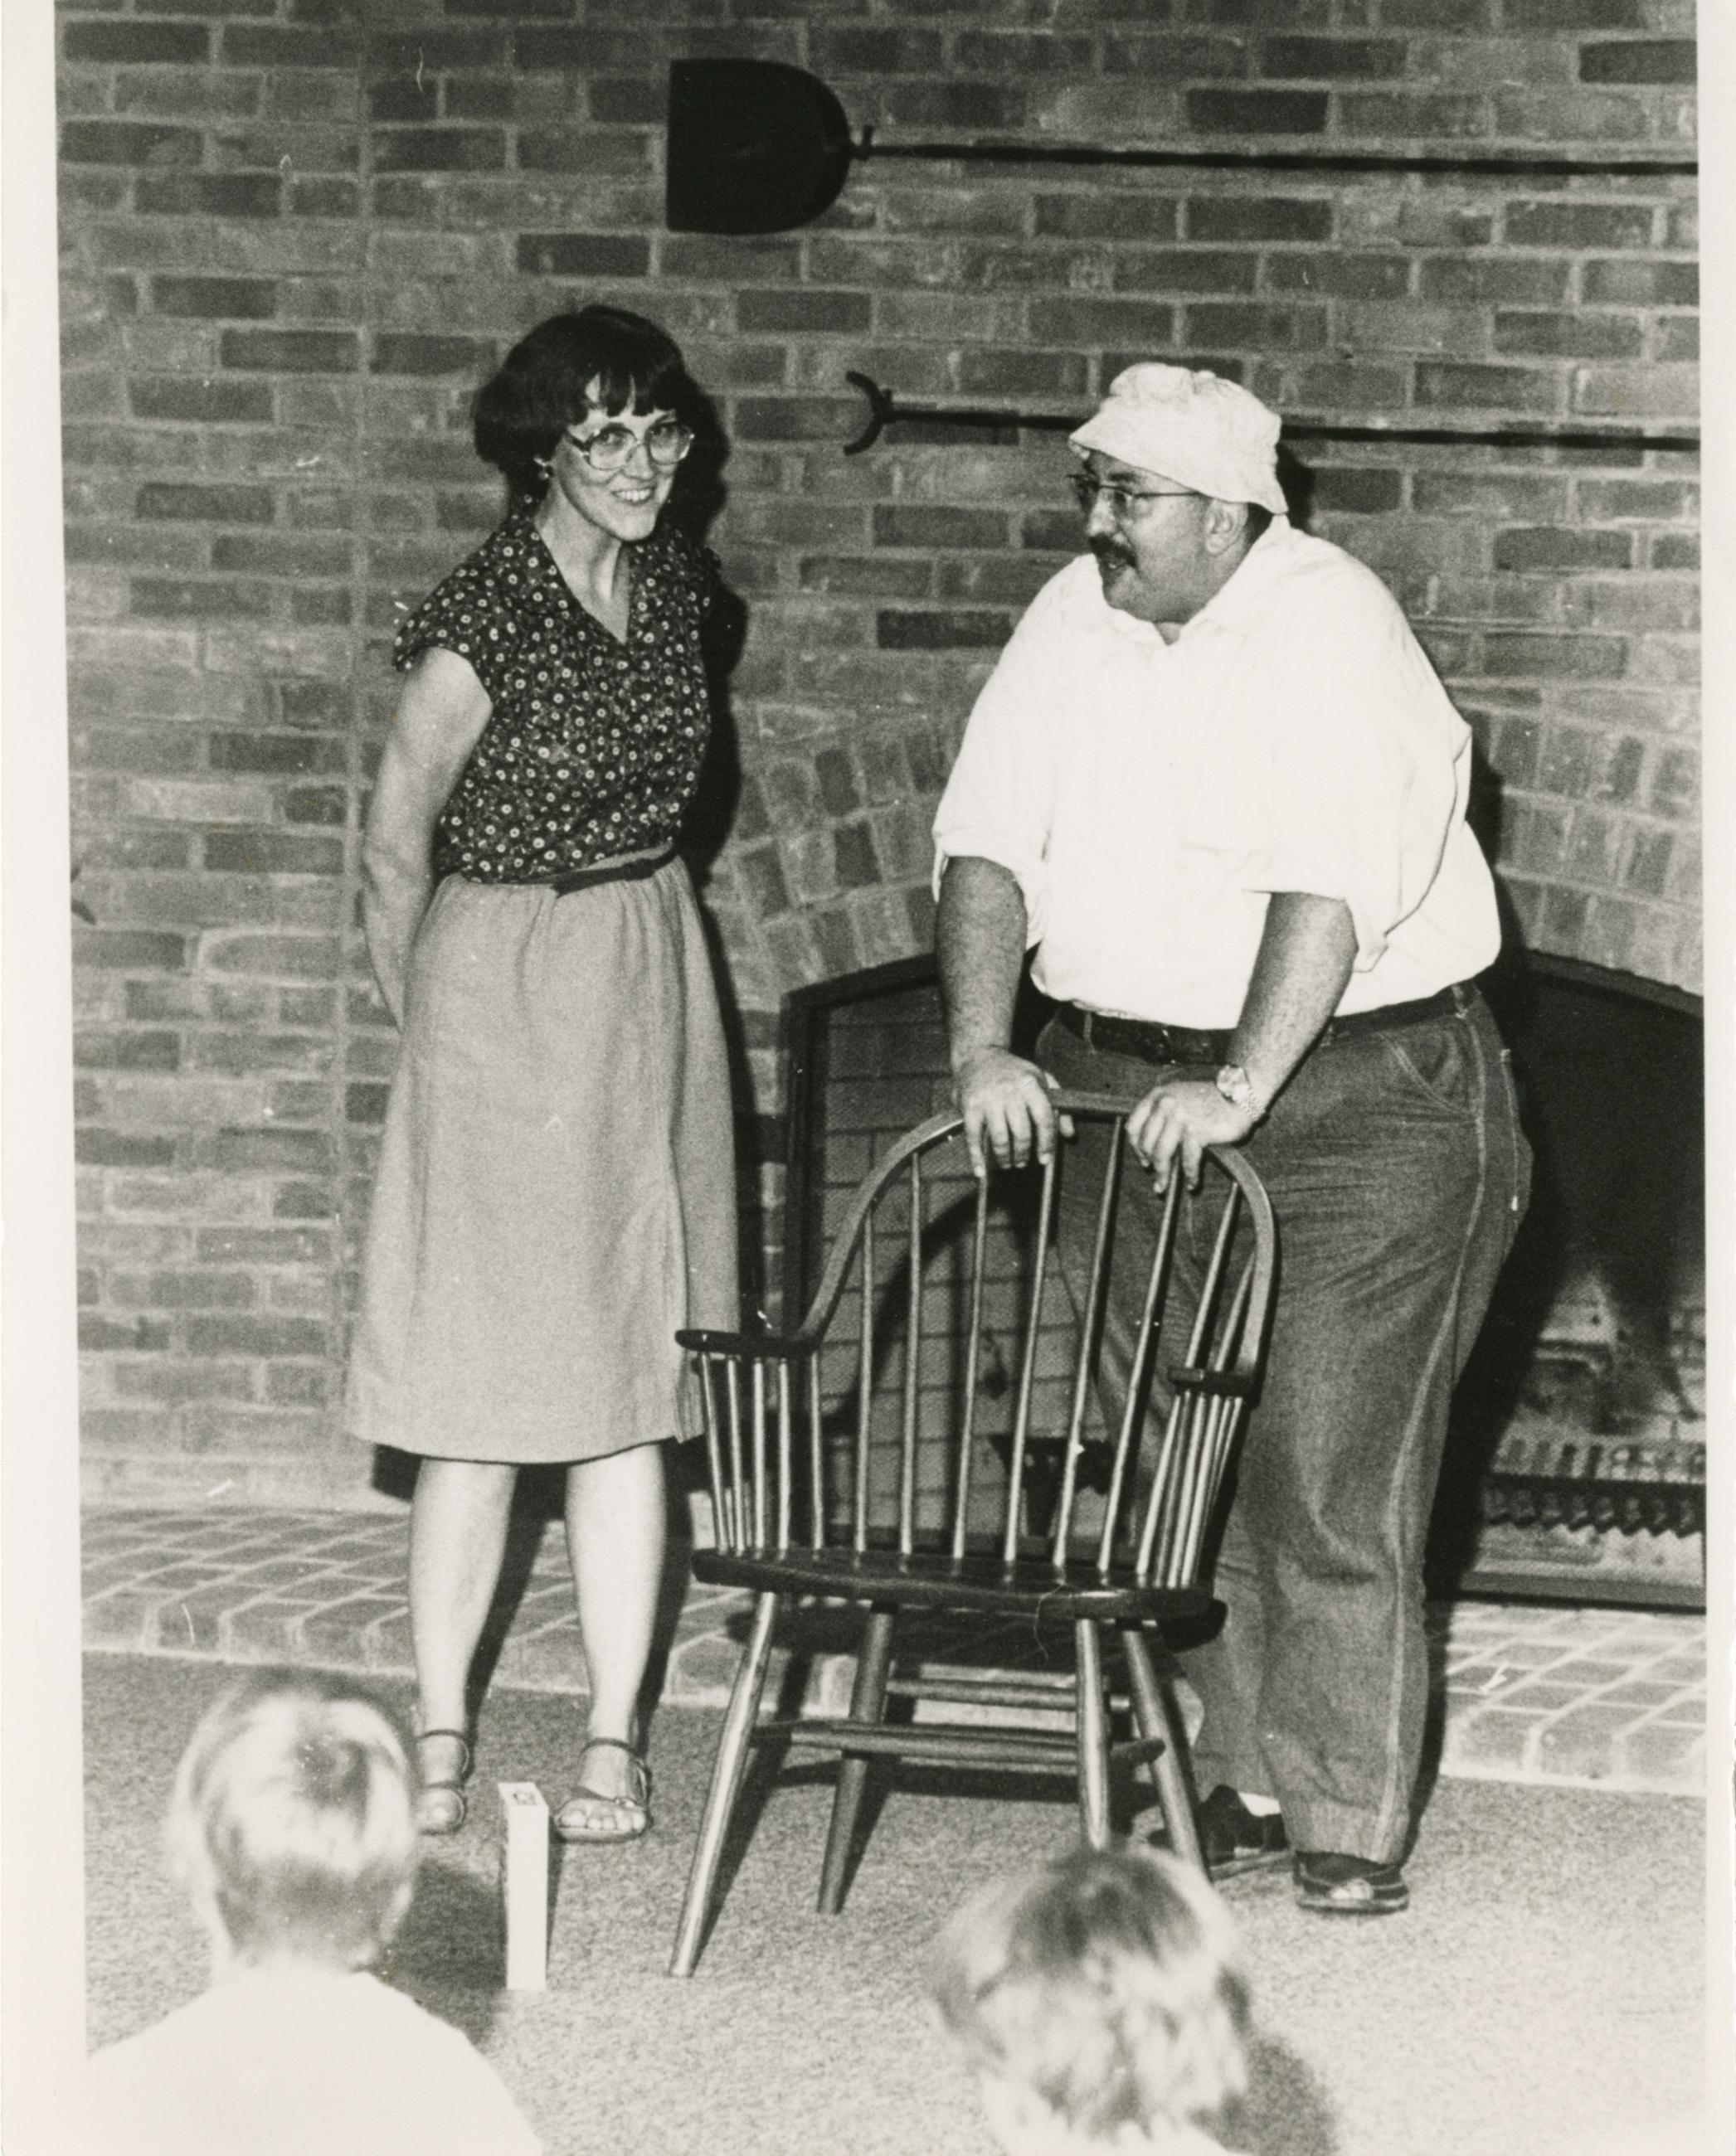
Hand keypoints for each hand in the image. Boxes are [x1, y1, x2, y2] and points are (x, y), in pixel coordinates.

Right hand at [952, 1047, 1072, 1177]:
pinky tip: (980, 1171)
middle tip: (1023, 1163)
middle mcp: (1010, 1091)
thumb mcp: (1041, 1079)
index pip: (1045, 1118)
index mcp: (1031, 1083)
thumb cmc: (1013, 1072)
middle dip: (1024, 1153)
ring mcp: (988, 1099)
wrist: (978, 1055)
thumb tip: (1069, 1134)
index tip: (1045, 1159)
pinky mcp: (970, 1106)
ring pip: (1000, 1138)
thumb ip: (1058, 1105)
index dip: (1047, 1142)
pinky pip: (974, 1137)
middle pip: (1022, 1132)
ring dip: (1005, 1157)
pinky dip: (977, 1158)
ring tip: (1007, 1163)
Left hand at [1126, 1068, 1260, 1192]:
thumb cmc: (1212, 1099)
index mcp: (1158, 1095)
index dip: (1136, 1146)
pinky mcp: (1197, 1131)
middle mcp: (1165, 1104)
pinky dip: (1190, 1174)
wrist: (1241, 1093)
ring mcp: (1180, 1117)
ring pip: (1161, 1154)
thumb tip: (1150, 1147)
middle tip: (1156, 1176)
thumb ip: (1163, 1113)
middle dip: (1149, 1163)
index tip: (1143, 1158)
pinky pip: (1187, 1160)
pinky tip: (1192, 1183)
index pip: (1133, 1125)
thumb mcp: (1179, 1097)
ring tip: (1162, 1187)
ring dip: (1162, 1174)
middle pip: (1146, 1142)